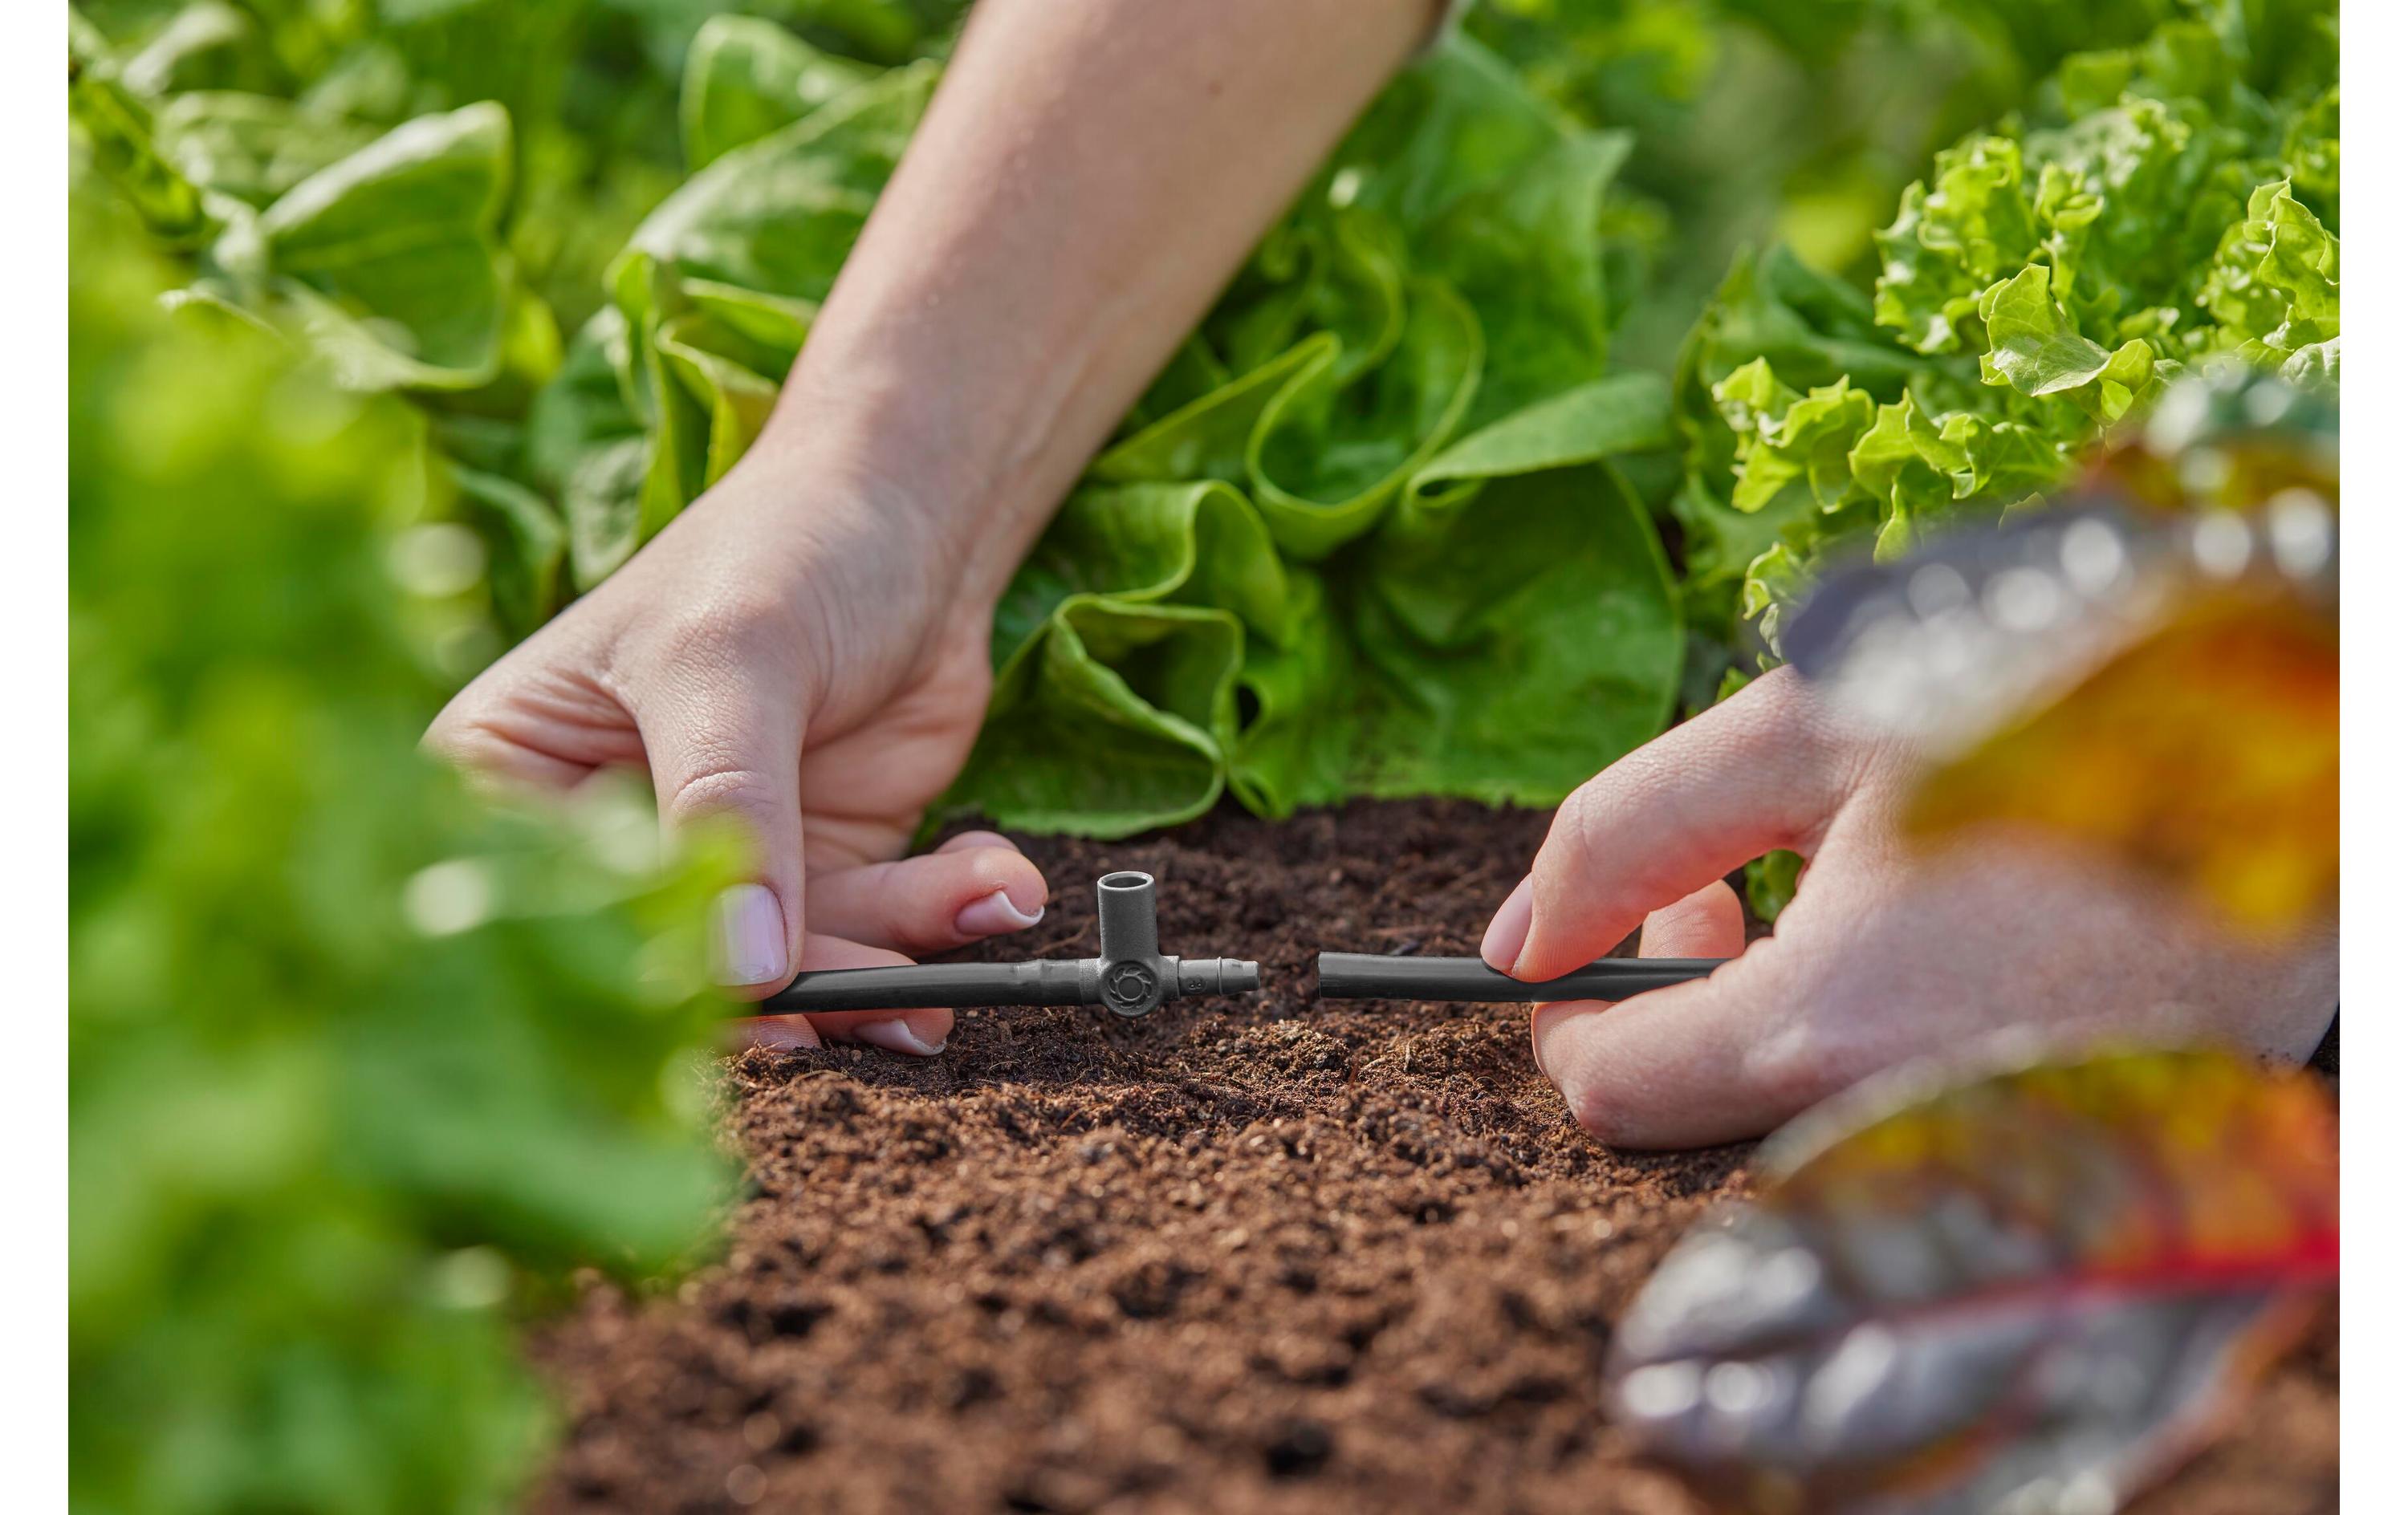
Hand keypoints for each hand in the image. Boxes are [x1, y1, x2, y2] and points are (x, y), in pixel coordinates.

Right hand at [427, 447, 1047, 1053]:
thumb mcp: (732, 660)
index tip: (750, 998)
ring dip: (895, 954)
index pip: (549, 912)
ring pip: (793, 971)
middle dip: (801, 986)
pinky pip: (874, 938)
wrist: (912, 516)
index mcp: (511, 781)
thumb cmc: (782, 551)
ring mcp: (718, 870)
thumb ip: (728, 809)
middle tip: (891, 992)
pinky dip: (941, 920)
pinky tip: (993, 886)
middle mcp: (603, 844)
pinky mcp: (816, 880)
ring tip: (983, 906)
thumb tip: (743, 969)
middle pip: (674, 968)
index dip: (642, 972)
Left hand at [1480, 667, 2337, 1147]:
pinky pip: (1928, 1114)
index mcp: (1826, 1030)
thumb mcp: (1809, 724)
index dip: (1576, 1004)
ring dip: (1796, 1014)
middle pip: (1707, 1118)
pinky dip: (1897, 1036)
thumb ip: (1629, 831)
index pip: (1604, 1094)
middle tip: (1741, 886)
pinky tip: (1959, 931)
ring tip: (1867, 886)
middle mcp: (1912, 1126)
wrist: (2314, 710)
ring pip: (1814, 1117)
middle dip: (1690, 1005)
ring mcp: (2014, 1147)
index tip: (1646, 915)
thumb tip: (1513, 940)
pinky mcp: (2093, 1137)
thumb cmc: (2059, 688)